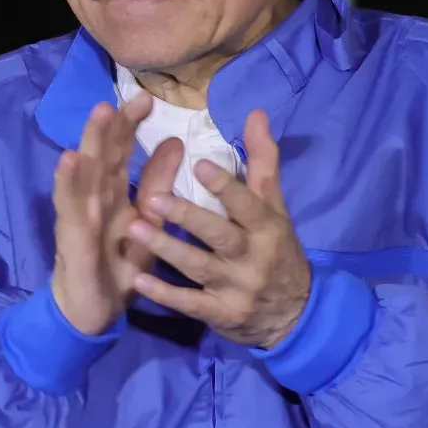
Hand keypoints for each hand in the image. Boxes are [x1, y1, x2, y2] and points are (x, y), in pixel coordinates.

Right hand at [50, 93, 183, 335]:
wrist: (91, 312)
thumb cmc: (117, 267)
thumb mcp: (146, 224)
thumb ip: (156, 185)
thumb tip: (176, 142)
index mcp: (110, 194)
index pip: (118, 153)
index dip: (128, 125)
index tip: (146, 99)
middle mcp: (92, 199)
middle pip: (99, 155)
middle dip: (109, 125)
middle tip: (121, 96)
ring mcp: (79, 216)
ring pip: (83, 173)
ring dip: (89, 143)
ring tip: (99, 113)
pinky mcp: (72, 237)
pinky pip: (70, 208)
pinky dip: (68, 183)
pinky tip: (69, 161)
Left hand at [125, 109, 311, 348]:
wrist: (293, 314)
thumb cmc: (277, 250)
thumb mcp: (275, 208)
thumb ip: (262, 161)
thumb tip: (255, 112)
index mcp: (267, 227)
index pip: (247, 204)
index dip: (225, 185)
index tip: (197, 164)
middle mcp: (253, 258)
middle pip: (219, 235)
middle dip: (187, 217)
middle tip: (151, 199)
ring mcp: (237, 289)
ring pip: (198, 267)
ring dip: (166, 249)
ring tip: (134, 230)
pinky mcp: (220, 315)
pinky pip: (190, 304)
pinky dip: (165, 294)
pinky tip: (138, 280)